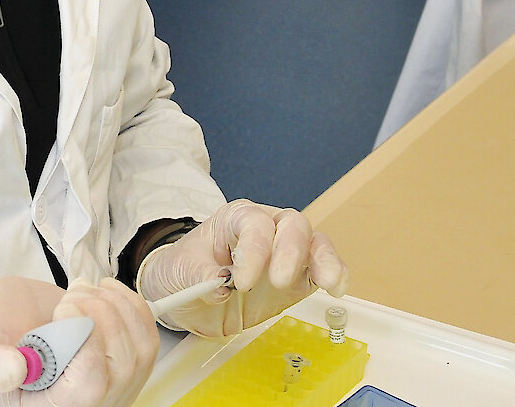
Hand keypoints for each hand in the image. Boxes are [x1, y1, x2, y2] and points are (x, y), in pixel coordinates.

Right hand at [0, 276, 159, 406]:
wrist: (5, 319)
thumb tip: (17, 369)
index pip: (91, 385)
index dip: (84, 338)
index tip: (60, 311)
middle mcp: (87, 406)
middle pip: (123, 364)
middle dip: (98, 313)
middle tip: (66, 300)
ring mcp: (113, 388)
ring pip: (140, 347)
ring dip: (113, 306)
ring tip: (81, 297)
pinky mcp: (128, 364)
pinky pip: (148, 336)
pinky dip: (130, 305)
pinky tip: (103, 297)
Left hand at [137, 199, 348, 336]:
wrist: (188, 295)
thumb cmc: (184, 270)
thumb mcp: (178, 271)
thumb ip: (197, 275)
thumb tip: (219, 284)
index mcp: (236, 218)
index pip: (253, 223)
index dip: (253, 249)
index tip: (240, 280)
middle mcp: (267, 229)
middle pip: (291, 225)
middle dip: (290, 251)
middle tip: (278, 280)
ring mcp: (285, 253)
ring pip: (314, 244)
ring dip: (323, 261)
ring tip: (327, 281)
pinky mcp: (297, 278)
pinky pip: (322, 270)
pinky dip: (334, 276)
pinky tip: (336, 289)